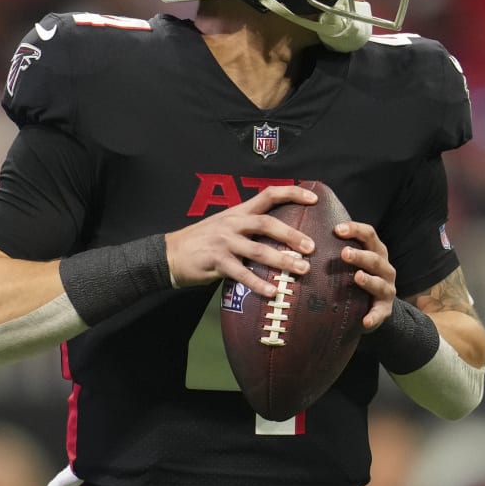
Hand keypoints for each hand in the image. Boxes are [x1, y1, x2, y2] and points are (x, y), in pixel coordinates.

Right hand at [164, 185, 316, 297]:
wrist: (170, 254)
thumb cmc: (203, 242)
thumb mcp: (225, 226)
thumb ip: (249, 228)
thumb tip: (280, 239)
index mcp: (238, 212)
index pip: (269, 195)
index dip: (292, 193)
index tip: (314, 198)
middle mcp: (233, 223)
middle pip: (268, 223)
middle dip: (292, 235)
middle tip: (311, 247)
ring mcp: (224, 242)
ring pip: (258, 250)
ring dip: (282, 261)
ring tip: (301, 270)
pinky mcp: (216, 261)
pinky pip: (241, 273)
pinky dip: (258, 283)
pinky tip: (272, 292)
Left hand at [335, 220, 396, 330]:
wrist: (373, 306)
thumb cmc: (355, 277)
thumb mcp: (351, 262)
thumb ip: (337, 249)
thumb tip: (305, 238)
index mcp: (376, 252)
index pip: (369, 235)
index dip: (355, 229)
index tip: (337, 229)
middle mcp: (385, 268)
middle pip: (375, 258)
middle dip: (360, 255)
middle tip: (344, 253)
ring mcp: (387, 289)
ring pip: (380, 283)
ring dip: (369, 280)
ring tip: (357, 277)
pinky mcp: (385, 309)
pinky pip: (380, 313)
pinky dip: (374, 317)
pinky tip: (365, 321)